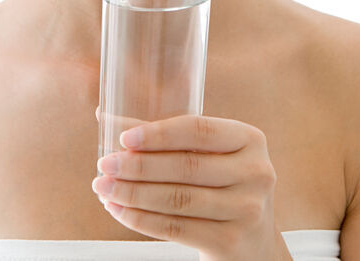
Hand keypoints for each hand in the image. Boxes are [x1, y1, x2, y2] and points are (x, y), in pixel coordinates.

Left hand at [91, 107, 291, 260]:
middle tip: (105, 164)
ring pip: (177, 198)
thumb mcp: (206, 154)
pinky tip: (118, 210)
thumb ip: (162, 137)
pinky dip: (141, 219)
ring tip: (104, 187)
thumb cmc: (220, 183)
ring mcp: (247, 209)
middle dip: (138, 166)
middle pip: (186, 166)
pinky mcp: (231, 242)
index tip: (124, 138)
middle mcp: (255, 172)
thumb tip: (106, 117)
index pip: (199, 130)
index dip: (159, 134)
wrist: (252, 241)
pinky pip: (175, 228)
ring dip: (132, 193)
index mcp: (249, 139)